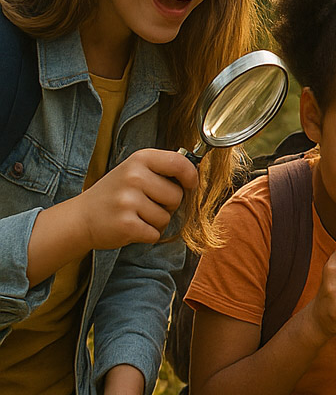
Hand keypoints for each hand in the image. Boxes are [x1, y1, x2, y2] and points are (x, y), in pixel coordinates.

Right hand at [77, 148, 199, 249]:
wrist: (80, 218)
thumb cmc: (115, 194)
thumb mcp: (134, 170)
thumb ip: (162, 169)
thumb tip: (195, 174)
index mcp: (139, 159)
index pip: (179, 163)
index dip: (191, 176)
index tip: (190, 185)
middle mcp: (133, 177)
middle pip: (176, 196)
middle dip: (168, 205)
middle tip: (145, 204)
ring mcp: (128, 201)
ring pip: (166, 217)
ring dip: (155, 221)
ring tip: (135, 215)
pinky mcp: (126, 225)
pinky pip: (155, 233)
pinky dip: (147, 234)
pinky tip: (131, 227)